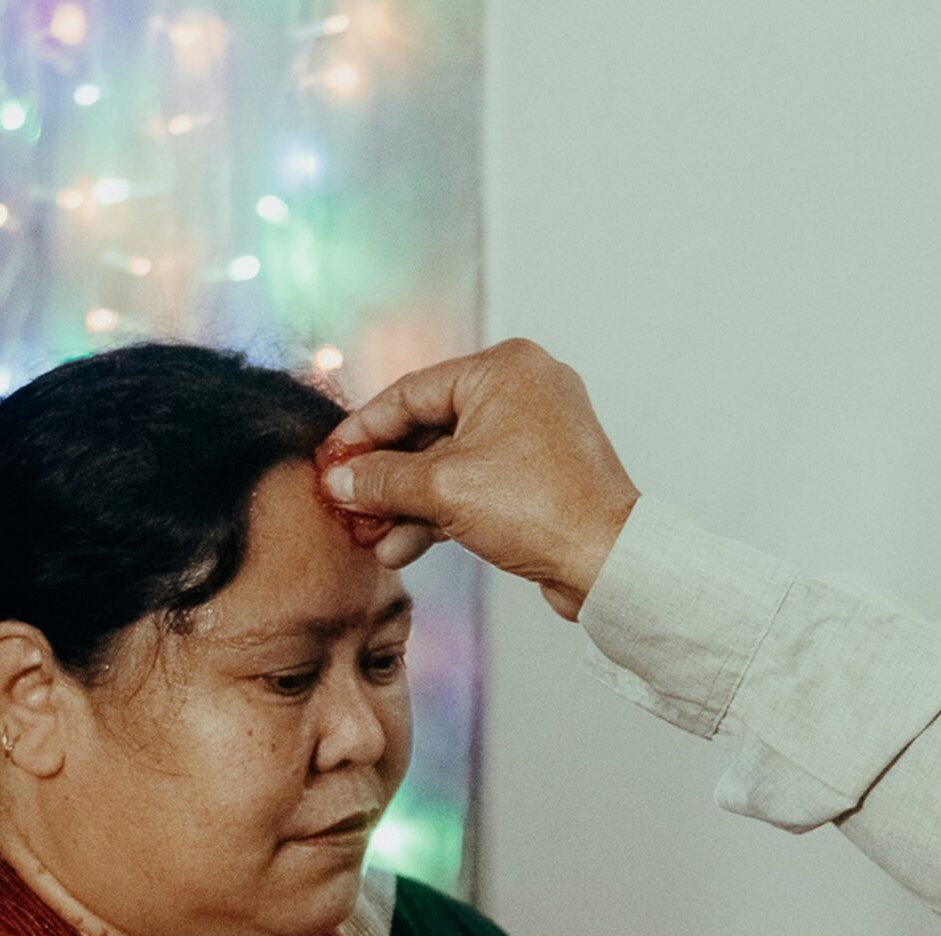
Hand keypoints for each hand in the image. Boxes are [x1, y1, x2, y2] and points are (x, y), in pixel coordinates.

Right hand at [320, 339, 640, 615]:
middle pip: (429, 429)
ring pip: (451, 463)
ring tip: (373, 539)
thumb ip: (382, 479)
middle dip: (386, 477)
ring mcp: (535, 434)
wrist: (609, 562)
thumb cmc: (544, 509)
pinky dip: (441, 512)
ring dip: (408, 503)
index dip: (363, 431)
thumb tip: (340, 479)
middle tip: (348, 506)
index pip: (411, 392)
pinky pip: (476, 484)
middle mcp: (524, 391)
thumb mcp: (443, 489)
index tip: (332, 461)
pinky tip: (405, 547)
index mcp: (505, 369)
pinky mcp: (541, 476)